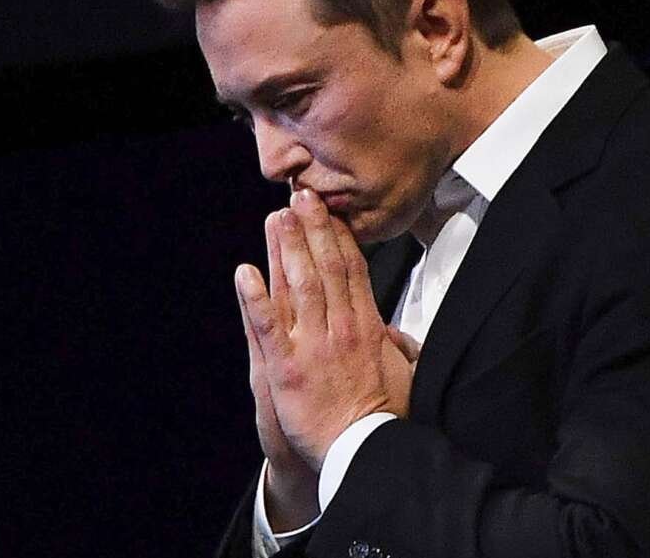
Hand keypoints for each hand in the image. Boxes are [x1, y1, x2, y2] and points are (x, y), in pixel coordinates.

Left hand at [235, 190, 417, 472]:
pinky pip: (267, 326)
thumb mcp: (405, 374)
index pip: (352, 270)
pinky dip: (254, 298)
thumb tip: (397, 333)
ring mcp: (312, 346)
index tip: (330, 211)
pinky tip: (244, 272)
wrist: (364, 452)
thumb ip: (398, 347)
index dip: (338, 237)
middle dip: (312, 229)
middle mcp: (341, 328)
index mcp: (368, 327)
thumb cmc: (386, 417)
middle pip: (325, 268)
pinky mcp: (286, 367)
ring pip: (298, 287)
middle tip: (301, 197)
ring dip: (285, 249)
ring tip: (275, 218)